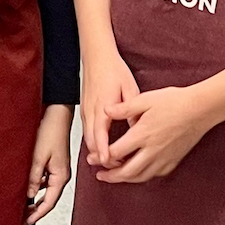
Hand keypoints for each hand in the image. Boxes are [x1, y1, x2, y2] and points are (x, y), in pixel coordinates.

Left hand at [25, 106, 72, 223]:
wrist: (56, 114)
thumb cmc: (51, 131)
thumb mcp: (38, 156)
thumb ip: (33, 176)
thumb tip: (28, 194)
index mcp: (61, 176)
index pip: (49, 202)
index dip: (38, 213)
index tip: (27, 221)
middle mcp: (60, 175)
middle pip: (48, 198)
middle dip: (35, 208)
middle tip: (21, 217)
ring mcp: (57, 169)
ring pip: (45, 189)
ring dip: (33, 197)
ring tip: (20, 204)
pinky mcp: (52, 162)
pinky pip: (43, 179)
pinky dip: (34, 185)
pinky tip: (24, 186)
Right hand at [80, 48, 140, 165]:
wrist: (97, 56)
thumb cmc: (113, 70)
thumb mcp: (130, 89)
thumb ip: (133, 111)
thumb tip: (138, 128)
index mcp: (102, 107)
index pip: (99, 135)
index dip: (104, 152)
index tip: (111, 162)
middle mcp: (91, 112)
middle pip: (91, 142)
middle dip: (101, 157)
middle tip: (116, 168)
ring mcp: (86, 111)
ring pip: (88, 138)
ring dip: (97, 151)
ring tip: (112, 162)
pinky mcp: (86, 110)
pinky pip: (88, 132)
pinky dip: (95, 143)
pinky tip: (105, 148)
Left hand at [96, 82, 216, 183]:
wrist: (201, 109)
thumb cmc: (175, 102)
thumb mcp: (145, 99)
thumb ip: (124, 108)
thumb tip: (105, 111)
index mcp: (142, 134)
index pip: (116, 152)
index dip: (101, 157)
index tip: (92, 158)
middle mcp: (152, 150)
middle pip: (127, 171)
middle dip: (111, 176)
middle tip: (100, 175)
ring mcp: (164, 157)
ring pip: (142, 176)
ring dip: (126, 179)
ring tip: (115, 177)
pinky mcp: (174, 160)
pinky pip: (156, 174)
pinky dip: (143, 176)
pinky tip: (138, 173)